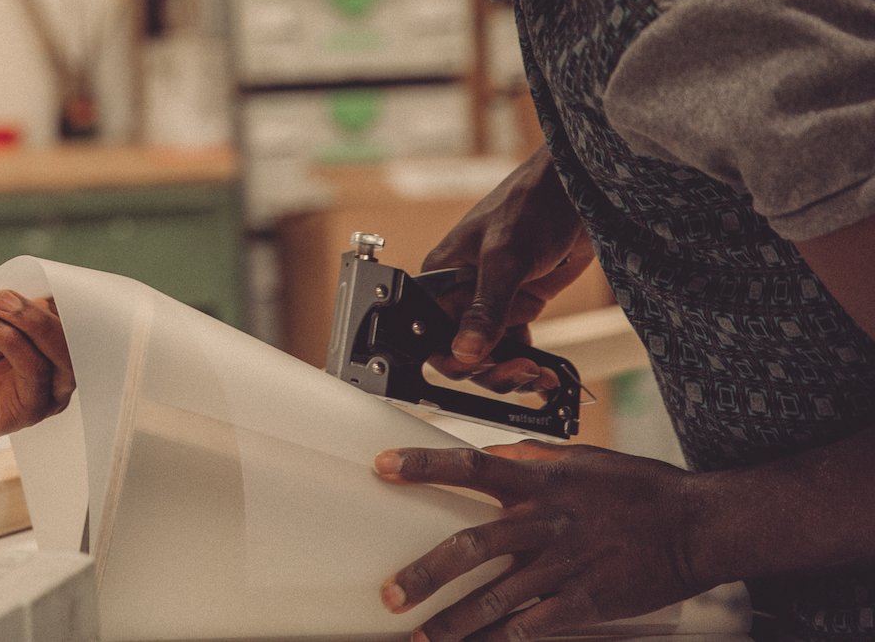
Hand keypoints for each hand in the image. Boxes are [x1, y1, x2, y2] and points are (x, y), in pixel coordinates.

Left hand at [0, 277, 75, 454]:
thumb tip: (12, 281)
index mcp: (38, 337)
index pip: (71, 311)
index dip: (60, 289)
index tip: (36, 274)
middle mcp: (48, 364)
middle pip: (75, 333)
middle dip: (42, 308)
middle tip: (4, 294)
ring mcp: (42, 389)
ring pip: (63, 355)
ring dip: (33, 322)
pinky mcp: (27, 412)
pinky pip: (35, 373)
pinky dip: (13, 342)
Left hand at [374, 441, 710, 640]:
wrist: (697, 526)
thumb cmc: (640, 489)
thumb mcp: (581, 459)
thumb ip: (531, 458)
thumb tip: (490, 455)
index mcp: (539, 482)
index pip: (469, 466)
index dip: (423, 464)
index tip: (383, 466)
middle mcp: (544, 524)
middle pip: (472, 547)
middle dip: (426, 573)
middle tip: (391, 594)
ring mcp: (564, 567)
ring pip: (497, 599)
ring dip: (455, 622)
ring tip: (421, 638)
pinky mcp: (587, 602)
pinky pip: (535, 627)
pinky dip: (503, 641)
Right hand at [424, 147, 594, 391]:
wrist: (580, 192)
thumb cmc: (532, 205)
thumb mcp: (504, 258)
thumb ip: (485, 308)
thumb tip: (464, 351)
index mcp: (442, 277)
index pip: (432, 333)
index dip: (454, 357)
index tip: (484, 366)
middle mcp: (461, 292)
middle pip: (462, 350)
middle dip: (490, 369)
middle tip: (522, 372)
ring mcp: (492, 299)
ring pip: (491, 353)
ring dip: (514, 371)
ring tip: (540, 374)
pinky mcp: (520, 302)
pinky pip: (517, 344)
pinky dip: (530, 362)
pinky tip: (547, 373)